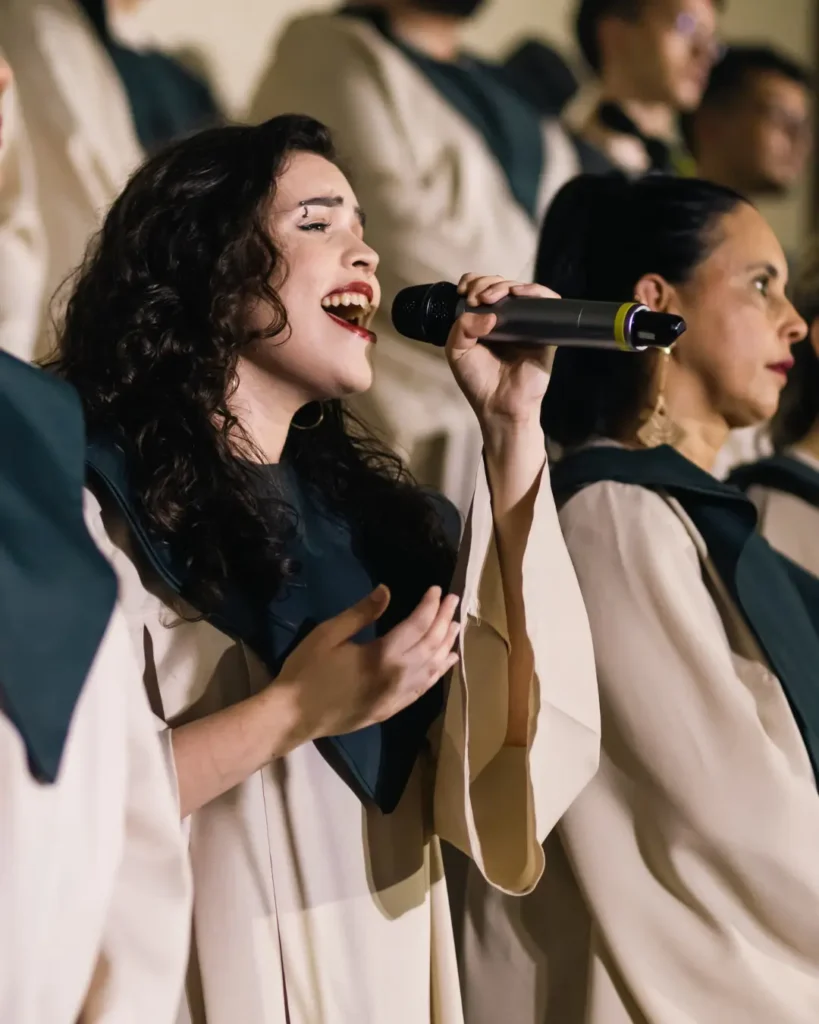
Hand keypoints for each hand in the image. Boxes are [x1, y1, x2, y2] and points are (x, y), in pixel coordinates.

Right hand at [276, 584, 459, 740]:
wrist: (294, 716)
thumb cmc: (307, 671)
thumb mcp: (329, 634)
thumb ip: (361, 613)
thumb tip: (387, 592)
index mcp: (383, 655)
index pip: (417, 625)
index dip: (429, 606)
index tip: (436, 589)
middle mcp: (398, 676)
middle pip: (430, 645)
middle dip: (443, 620)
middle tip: (453, 602)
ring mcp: (397, 696)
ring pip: (432, 668)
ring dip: (445, 645)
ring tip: (455, 627)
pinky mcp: (391, 710)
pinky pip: (423, 689)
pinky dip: (437, 673)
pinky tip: (444, 663)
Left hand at [446, 273, 558, 432]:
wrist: (500, 406)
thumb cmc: (478, 382)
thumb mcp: (457, 351)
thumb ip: (462, 327)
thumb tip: (489, 313)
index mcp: (484, 321)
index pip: (481, 288)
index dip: (474, 282)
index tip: (465, 293)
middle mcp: (507, 319)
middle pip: (500, 283)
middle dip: (486, 283)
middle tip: (477, 299)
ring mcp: (526, 324)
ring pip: (521, 289)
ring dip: (505, 285)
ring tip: (492, 297)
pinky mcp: (545, 332)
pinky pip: (547, 303)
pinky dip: (535, 291)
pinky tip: (519, 294)